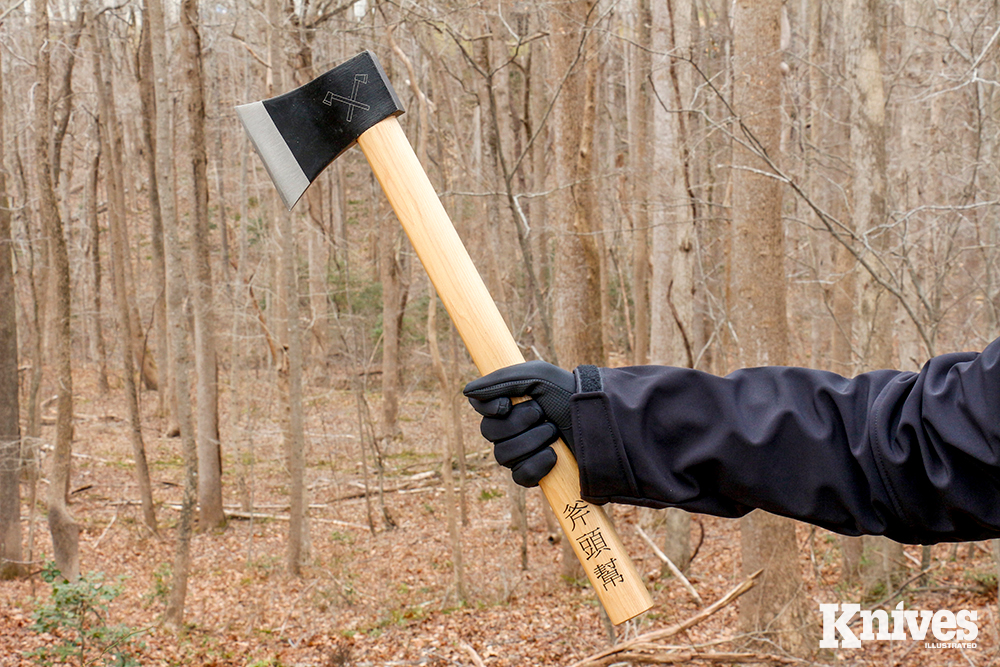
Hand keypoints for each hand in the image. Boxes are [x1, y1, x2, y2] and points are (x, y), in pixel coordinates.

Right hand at [463, 361, 575, 486]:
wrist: (602, 420)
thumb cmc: (570, 393)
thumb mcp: (537, 376)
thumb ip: (500, 380)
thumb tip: (467, 392)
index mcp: (511, 403)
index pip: (482, 409)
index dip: (491, 408)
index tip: (507, 403)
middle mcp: (512, 428)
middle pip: (489, 433)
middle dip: (519, 422)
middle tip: (543, 413)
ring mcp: (523, 453)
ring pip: (503, 455)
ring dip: (532, 441)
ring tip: (554, 432)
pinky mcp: (536, 474)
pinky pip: (520, 476)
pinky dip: (538, 464)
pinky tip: (554, 455)